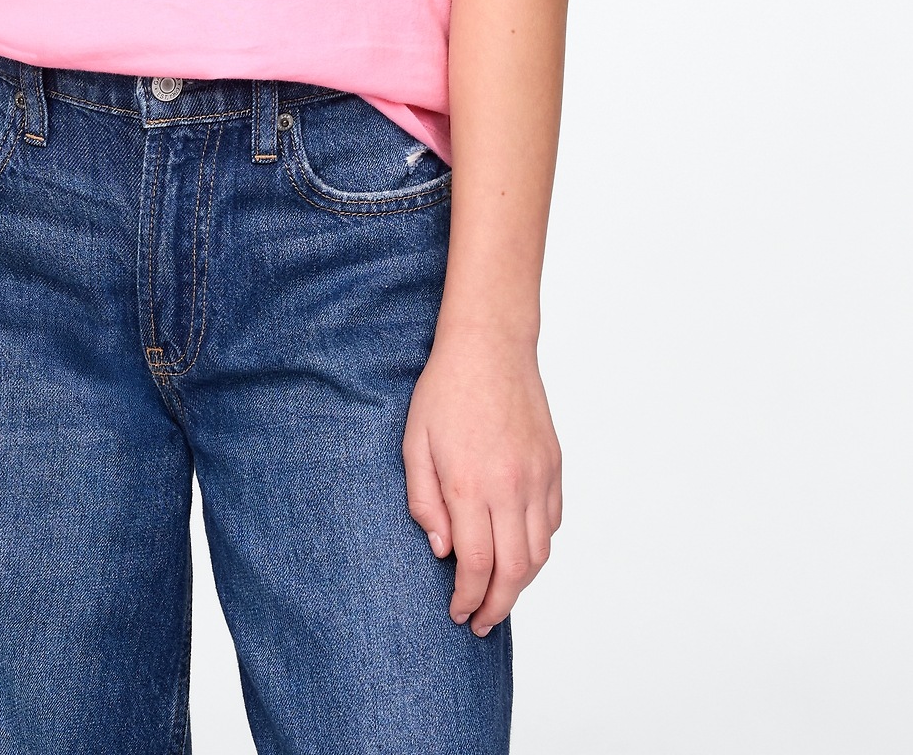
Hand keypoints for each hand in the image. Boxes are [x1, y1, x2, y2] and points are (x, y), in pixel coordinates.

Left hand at [402, 330, 561, 635]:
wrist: (490, 345)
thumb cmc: (445, 390)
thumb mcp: (414, 443)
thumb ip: (424, 501)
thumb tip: (443, 551)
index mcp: (470, 484)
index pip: (477, 565)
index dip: (469, 599)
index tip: (458, 613)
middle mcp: (510, 487)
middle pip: (514, 571)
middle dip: (497, 606)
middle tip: (480, 622)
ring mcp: (537, 477)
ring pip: (539, 553)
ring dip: (521, 584)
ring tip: (500, 596)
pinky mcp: (554, 466)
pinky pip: (552, 523)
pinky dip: (538, 548)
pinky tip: (518, 551)